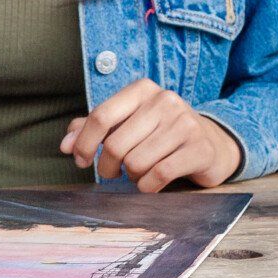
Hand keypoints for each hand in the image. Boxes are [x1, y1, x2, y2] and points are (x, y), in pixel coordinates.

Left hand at [60, 79, 241, 191]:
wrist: (211, 144)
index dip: (84, 143)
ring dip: (132, 176)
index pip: (101, 116)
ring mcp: (185, 123)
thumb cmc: (160, 134)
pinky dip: (147, 187)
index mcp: (143, 90)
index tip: (81, 160)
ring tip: (140, 171)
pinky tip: (151, 183)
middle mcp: (165, 100)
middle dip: (107, 167)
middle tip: (113, 172)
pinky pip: (157, 176)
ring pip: (136, 163)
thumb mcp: (128, 124)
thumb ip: (94, 129)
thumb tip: (65, 144)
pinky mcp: (199, 148)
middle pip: (117, 145)